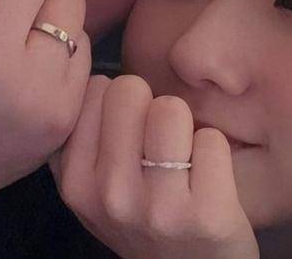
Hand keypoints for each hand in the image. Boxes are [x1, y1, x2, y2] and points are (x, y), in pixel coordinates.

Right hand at [51, 75, 258, 258]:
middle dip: (150, 106)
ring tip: (183, 159)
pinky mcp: (206, 215)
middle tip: (158, 144)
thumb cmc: (144, 217)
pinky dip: (216, 151)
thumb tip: (90, 75)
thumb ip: (86, 137)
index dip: (119, 102)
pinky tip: (208, 179)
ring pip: (171, 108)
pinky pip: (212, 139)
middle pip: (130, 88)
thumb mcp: (97, 188)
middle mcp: (108, 194)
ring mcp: (156, 208)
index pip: (96, 89)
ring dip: (184, 126)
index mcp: (75, 182)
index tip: (129, 131)